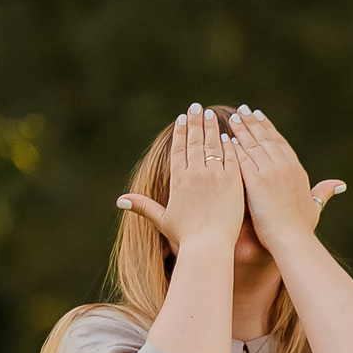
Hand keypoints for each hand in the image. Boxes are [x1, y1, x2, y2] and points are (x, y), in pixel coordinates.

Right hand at [119, 105, 245, 252]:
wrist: (208, 245)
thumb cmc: (186, 237)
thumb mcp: (162, 219)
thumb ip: (143, 206)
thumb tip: (120, 201)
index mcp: (178, 179)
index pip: (178, 148)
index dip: (180, 132)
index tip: (182, 118)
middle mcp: (195, 173)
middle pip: (195, 141)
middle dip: (195, 122)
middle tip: (197, 107)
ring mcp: (215, 176)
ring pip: (212, 145)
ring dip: (211, 127)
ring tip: (211, 114)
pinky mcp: (232, 182)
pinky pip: (231, 157)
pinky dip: (229, 144)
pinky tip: (229, 135)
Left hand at [226, 106, 346, 250]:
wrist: (293, 239)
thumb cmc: (303, 228)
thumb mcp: (315, 206)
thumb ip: (324, 192)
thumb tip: (340, 185)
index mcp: (297, 170)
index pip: (281, 143)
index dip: (269, 129)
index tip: (260, 117)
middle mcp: (284, 166)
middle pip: (266, 138)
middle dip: (254, 123)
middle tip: (243, 110)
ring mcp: (270, 171)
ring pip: (253, 144)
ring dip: (241, 129)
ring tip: (233, 118)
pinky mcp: (255, 180)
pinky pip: (241, 158)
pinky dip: (232, 147)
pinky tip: (224, 139)